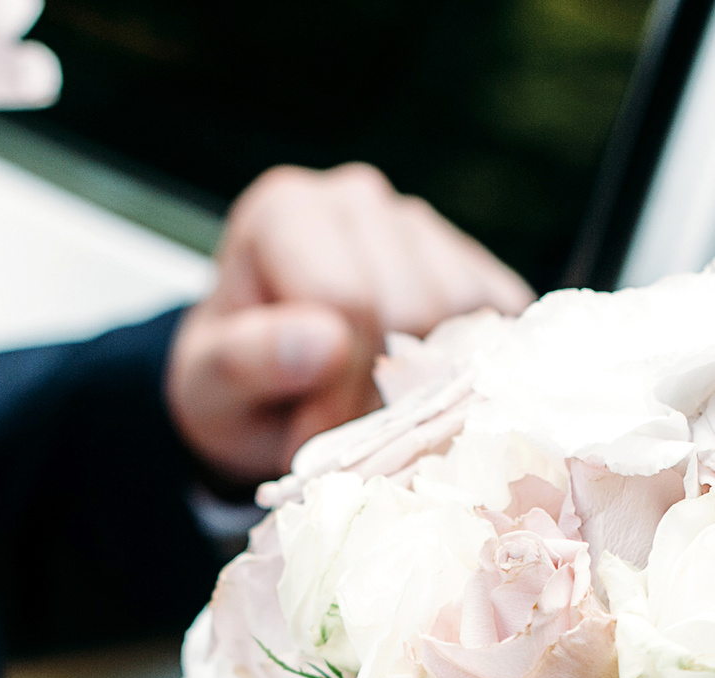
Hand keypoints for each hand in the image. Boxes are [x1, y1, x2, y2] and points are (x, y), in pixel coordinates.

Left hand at [165, 164, 533, 490]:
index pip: (348, 297)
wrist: (262, 386)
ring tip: (381, 411)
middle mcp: (357, 201)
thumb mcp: (209, 388)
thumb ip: (248, 362)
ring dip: (434, 382)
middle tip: (350, 436)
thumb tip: (324, 341)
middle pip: (417, 304)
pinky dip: (475, 370)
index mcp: (285, 213)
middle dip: (386, 391)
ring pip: (468, 312)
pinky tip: (427, 392)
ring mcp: (421, 227)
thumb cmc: (235, 385)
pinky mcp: (472, 264)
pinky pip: (504, 320)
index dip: (340, 388)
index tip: (311, 439)